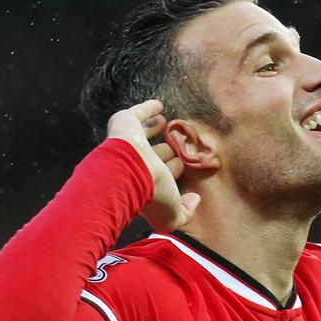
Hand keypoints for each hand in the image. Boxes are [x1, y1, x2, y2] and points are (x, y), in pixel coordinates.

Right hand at [106, 99, 198, 230]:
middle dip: (167, 152)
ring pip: (148, 136)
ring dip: (157, 130)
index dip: (173, 171)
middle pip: (157, 154)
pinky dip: (148, 108)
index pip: (163, 174)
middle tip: (177, 148)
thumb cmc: (151, 194)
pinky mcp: (125, 123)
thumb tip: (195, 199)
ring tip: (168, 124)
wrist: (128, 173)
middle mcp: (138, 162)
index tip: (182, 167)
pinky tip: (159, 105)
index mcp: (147, 182)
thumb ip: (187, 211)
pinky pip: (139, 112)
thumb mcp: (172, 215)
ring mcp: (131, 143)